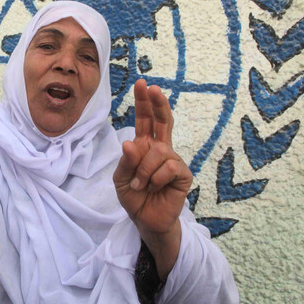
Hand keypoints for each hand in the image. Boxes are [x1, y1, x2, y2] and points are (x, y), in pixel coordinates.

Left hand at [113, 80, 191, 273]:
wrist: (146, 220)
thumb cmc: (134, 197)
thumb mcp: (121, 179)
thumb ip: (126, 161)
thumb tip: (130, 142)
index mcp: (145, 146)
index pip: (145, 120)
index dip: (144, 102)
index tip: (142, 84)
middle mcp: (161, 149)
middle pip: (163, 121)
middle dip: (158, 103)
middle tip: (153, 88)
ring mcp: (174, 161)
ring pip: (159, 151)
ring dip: (144, 170)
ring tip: (141, 185)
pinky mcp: (183, 175)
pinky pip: (169, 167)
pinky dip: (156, 178)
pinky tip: (155, 188)